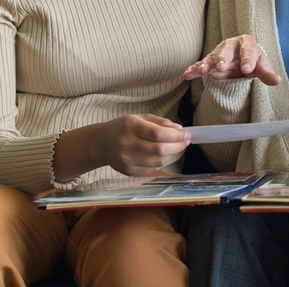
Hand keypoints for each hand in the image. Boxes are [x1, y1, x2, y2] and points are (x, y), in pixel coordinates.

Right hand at [54, 114, 189, 179]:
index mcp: (129, 126)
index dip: (176, 135)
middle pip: (159, 150)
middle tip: (186, 141)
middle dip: (178, 146)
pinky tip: (161, 154)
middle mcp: (126, 144)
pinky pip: (153, 168)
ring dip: (172, 154)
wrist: (101, 143)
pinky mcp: (129, 171)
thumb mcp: (140, 118)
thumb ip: (160, 122)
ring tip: (175, 146)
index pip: (157, 134)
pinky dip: (162, 161)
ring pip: (158, 161)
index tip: (187, 134)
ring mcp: (127, 160)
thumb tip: (179, 129)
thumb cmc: (123, 127)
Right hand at [183, 35, 281, 85]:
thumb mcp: (261, 66)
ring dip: (207, 63)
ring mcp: (218, 53)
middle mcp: (231, 45)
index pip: (249, 50)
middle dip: (224, 57)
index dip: (248, 59)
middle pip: (227, 50)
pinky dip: (194, 69)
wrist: (242, 62)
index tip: (247, 69)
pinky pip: (200, 65)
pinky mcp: (209, 63)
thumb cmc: (254, 62)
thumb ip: (266, 73)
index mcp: (247, 43)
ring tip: (203, 71)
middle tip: (222, 66)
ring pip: (212, 57)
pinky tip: (187, 75)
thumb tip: (277, 80)